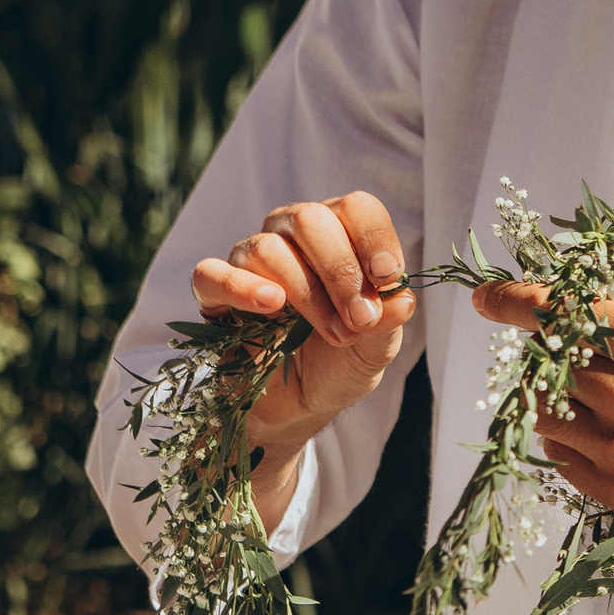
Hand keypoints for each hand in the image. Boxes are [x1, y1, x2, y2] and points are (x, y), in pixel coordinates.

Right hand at [191, 191, 417, 529]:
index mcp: (339, 235)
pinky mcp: (214, 291)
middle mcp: (292, 236)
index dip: (374, 239)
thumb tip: (400, 297)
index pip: (356, 209)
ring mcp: (250, 260)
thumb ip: (389, 319)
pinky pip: (213, 273)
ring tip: (334, 335)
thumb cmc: (340, 363)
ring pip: (269, 250)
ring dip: (307, 295)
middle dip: (341, 272)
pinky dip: (241, 287)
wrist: (299, 405)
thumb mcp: (377, 347)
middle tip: (359, 319)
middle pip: (310, 219)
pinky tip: (271, 306)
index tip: (388, 279)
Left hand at [471, 281, 613, 614]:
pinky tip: (607, 438)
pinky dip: (568, 440)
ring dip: (554, 400)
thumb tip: (551, 292)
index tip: (486, 299)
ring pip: (542, 410)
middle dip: (552, 357)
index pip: (562, 313)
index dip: (514, 302)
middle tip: (583, 364)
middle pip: (548, 363)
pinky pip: (556, 453)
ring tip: (595, 404)